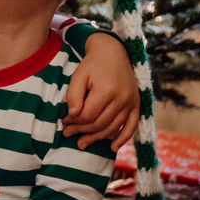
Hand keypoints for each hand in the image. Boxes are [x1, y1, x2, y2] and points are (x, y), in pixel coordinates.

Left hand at [63, 32, 139, 150]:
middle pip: (99, 124)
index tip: (64, 122)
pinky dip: (123, 139)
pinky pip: (132, 126)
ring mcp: (131, 102)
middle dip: (81, 131)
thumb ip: (73, 95)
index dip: (73, 122)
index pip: (87, 115)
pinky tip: (112, 148)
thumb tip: (73, 115)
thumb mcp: (78, 75)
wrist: (113, 52)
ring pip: (112, 128)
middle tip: (67, 133)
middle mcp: (121, 98)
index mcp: (106, 90)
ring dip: (96, 138)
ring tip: (81, 143)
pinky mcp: (136, 104)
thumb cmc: (92, 64)